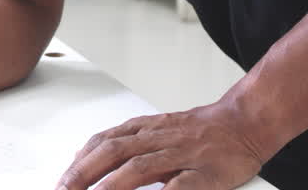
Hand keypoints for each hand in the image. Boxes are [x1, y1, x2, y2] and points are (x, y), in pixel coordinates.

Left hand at [57, 102, 266, 189]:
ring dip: (112, 186)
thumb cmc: (203, 132)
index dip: (80, 161)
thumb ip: (128, 141)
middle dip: (85, 174)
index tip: (63, 180)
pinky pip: (179, 186)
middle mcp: (160, 139)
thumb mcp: (159, 129)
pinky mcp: (204, 174)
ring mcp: (181, 155)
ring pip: (140, 168)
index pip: (105, 141)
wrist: (245, 123)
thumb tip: (88, 155)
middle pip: (114, 152)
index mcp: (148, 129)